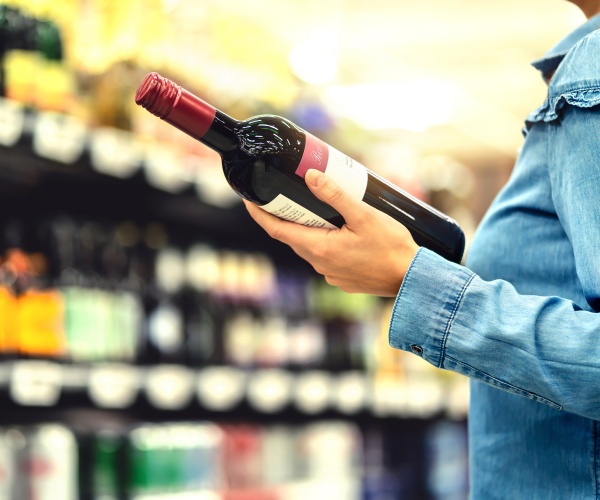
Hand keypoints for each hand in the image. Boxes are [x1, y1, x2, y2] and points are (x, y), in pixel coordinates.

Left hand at [243, 169, 419, 296]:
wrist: (412, 280)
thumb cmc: (391, 248)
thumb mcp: (364, 216)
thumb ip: (336, 196)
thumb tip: (310, 177)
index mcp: (320, 248)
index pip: (277, 230)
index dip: (260, 215)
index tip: (248, 200)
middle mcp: (320, 264)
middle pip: (292, 237)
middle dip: (285, 217)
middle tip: (284, 195)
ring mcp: (330, 274)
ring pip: (309, 247)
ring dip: (307, 229)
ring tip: (313, 208)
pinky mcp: (342, 279)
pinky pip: (324, 257)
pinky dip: (323, 241)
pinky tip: (338, 230)